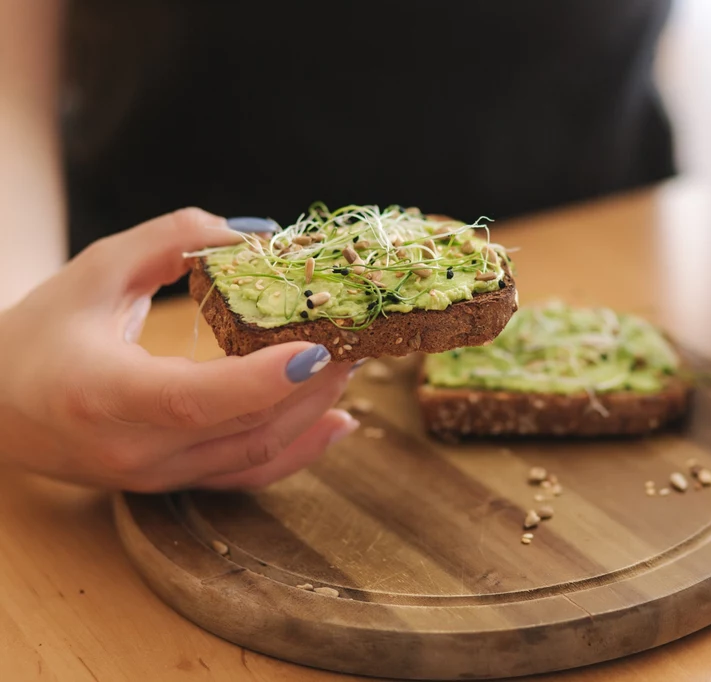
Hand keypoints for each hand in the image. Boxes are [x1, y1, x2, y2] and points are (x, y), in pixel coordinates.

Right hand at [0, 208, 358, 491]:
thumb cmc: (43, 332)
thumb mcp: (97, 269)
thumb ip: (172, 240)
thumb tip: (256, 236)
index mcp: (99, 394)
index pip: (191, 400)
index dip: (260, 380)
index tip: (316, 349)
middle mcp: (131, 450)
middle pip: (242, 429)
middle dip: (311, 385)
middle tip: (356, 339)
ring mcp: (154, 477)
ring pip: (254, 456)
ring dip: (314, 412)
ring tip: (353, 365)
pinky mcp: (172, 484)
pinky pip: (247, 477)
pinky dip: (299, 452)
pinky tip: (338, 421)